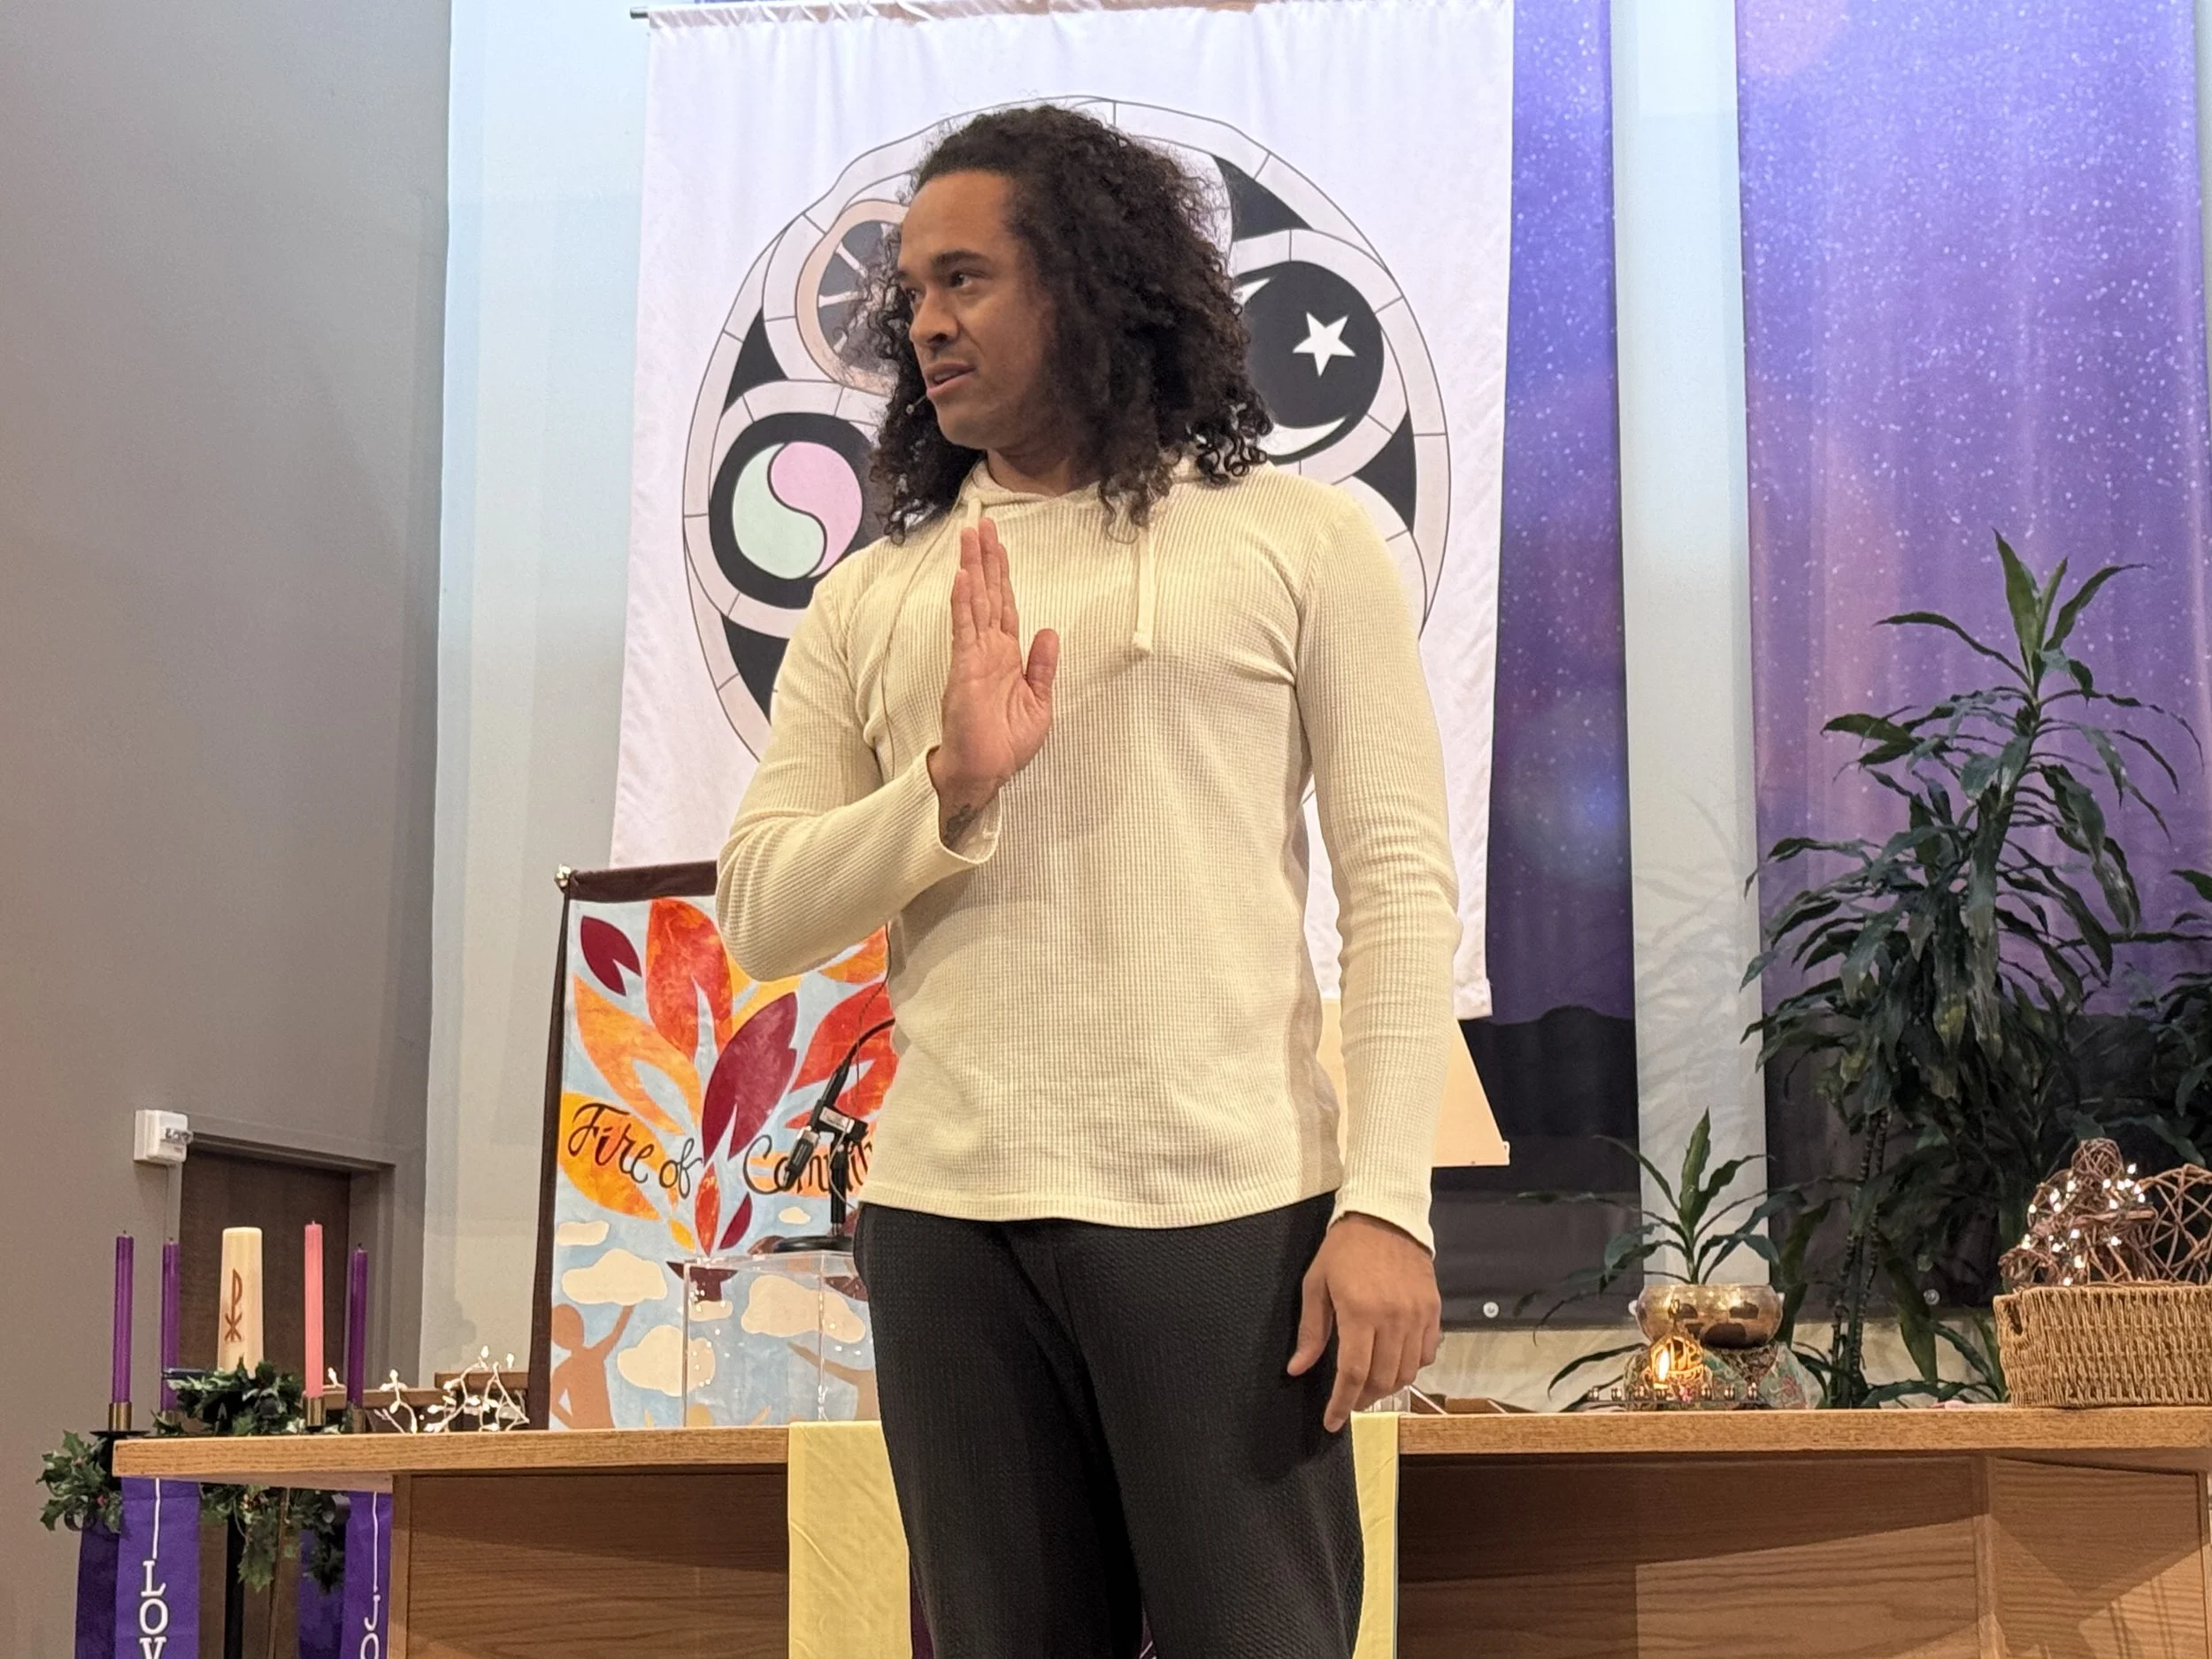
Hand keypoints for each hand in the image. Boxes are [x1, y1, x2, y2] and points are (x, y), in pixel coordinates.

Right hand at [928, 516, 1057, 841]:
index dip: (1002, 574)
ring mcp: (974, 657)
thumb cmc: (1007, 743)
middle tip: (982, 524)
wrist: (987, 772)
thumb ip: (1042, 666)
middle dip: (986, 559)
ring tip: (969, 536)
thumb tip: (1049, 631)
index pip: (1005, 606)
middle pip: (989, 595)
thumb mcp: (1039, 702)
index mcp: (1008, 656)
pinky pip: (964, 629)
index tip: (998, 545)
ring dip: (972, 569)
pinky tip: (963, 578)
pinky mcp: (964, 669)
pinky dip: (964, 602)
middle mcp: (989, 650)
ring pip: (974, 603)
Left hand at [1287, 1213, 1440, 1431]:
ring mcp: (1417, 1315)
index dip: (1342, 1403)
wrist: (1385, 1216)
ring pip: (1408, 1372)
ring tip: (1369, 1385)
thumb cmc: (1343, 1249)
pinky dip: (1411, 1367)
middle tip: (1349, 1401)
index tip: (1332, 1421)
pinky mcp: (1433, 1310)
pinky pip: (1427, 1354)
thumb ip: (1311, 1331)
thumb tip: (1297, 1368)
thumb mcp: (1316, 1284)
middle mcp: (1393, 1318)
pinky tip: (1395, 1362)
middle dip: (1363, 1399)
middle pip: (1382, 1379)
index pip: (1353, 1373)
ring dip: (1387, 1386)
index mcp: (1360, 1312)